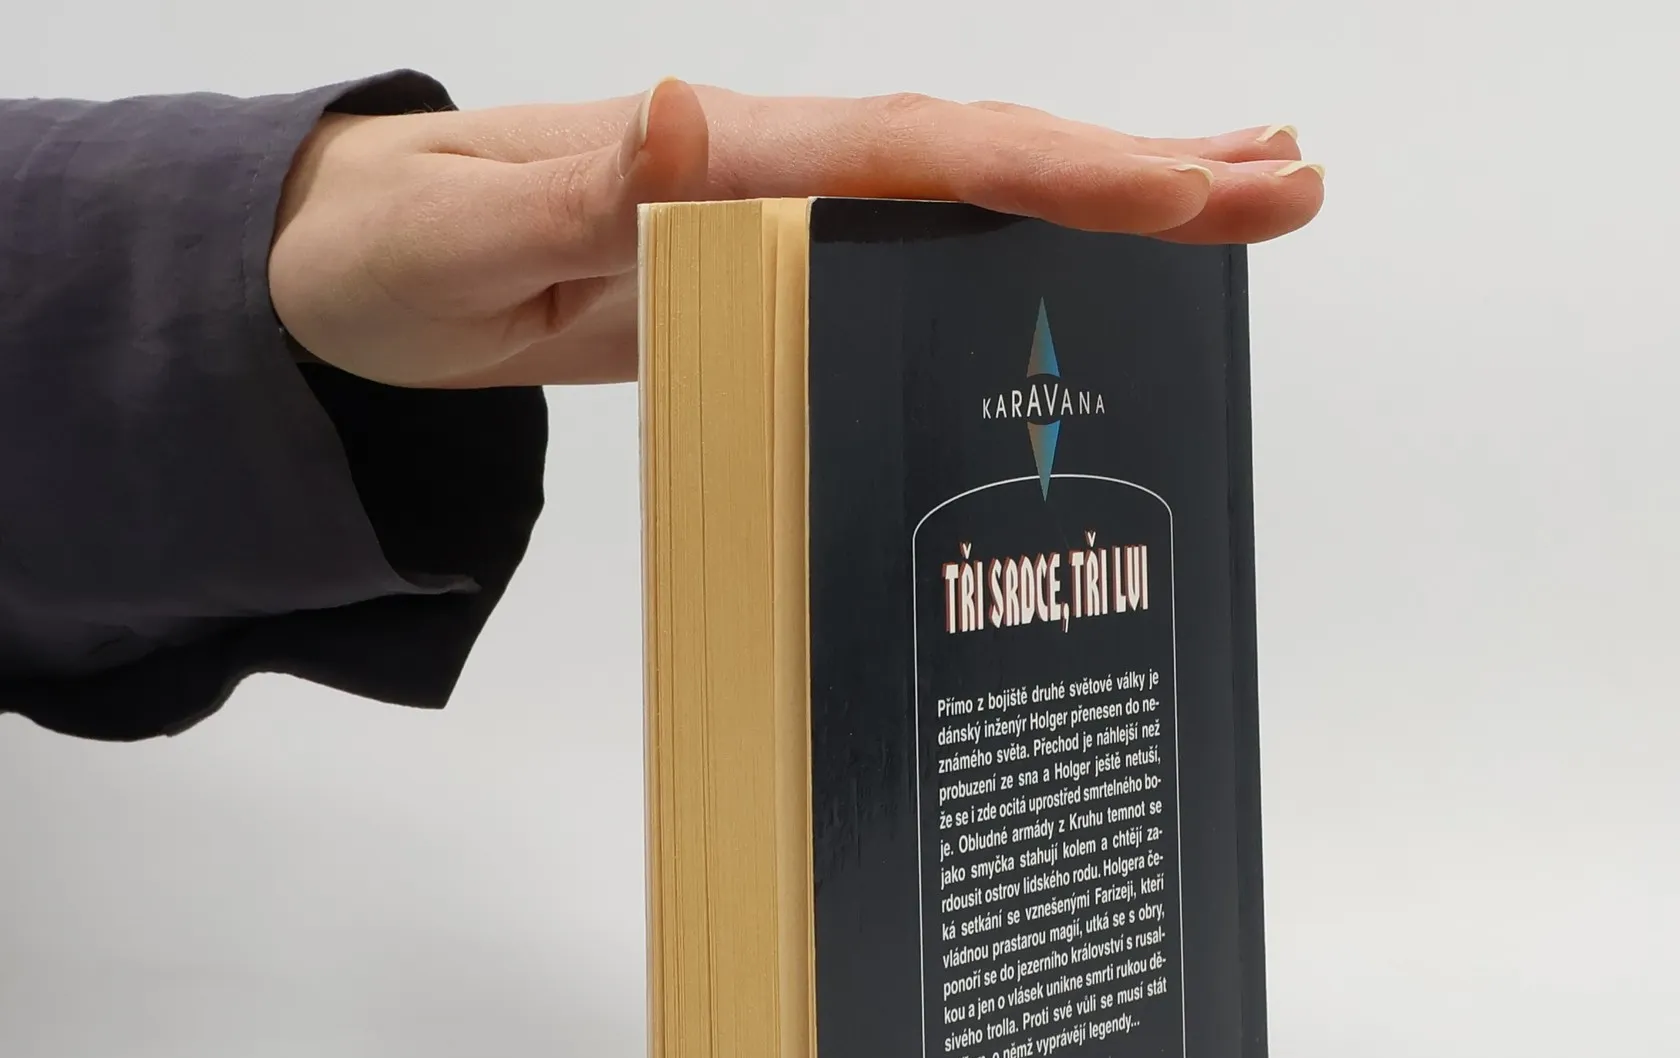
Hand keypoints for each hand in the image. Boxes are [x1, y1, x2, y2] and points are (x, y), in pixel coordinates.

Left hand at [269, 81, 1323, 387]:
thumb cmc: (396, 255)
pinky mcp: (766, 273)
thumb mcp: (472, 233)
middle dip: (1143, 173)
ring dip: (1104, 195)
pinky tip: (1065, 274)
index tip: (1199, 193)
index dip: (1071, 177)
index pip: (932, 160)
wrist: (348, 274)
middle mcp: (772, 173)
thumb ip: (590, 188)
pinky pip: (915, 257)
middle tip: (1291, 182)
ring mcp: (776, 223)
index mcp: (728, 161)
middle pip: (988, 160)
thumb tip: (693, 119)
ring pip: (970, 197)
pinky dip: (1009, 251)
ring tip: (1237, 197)